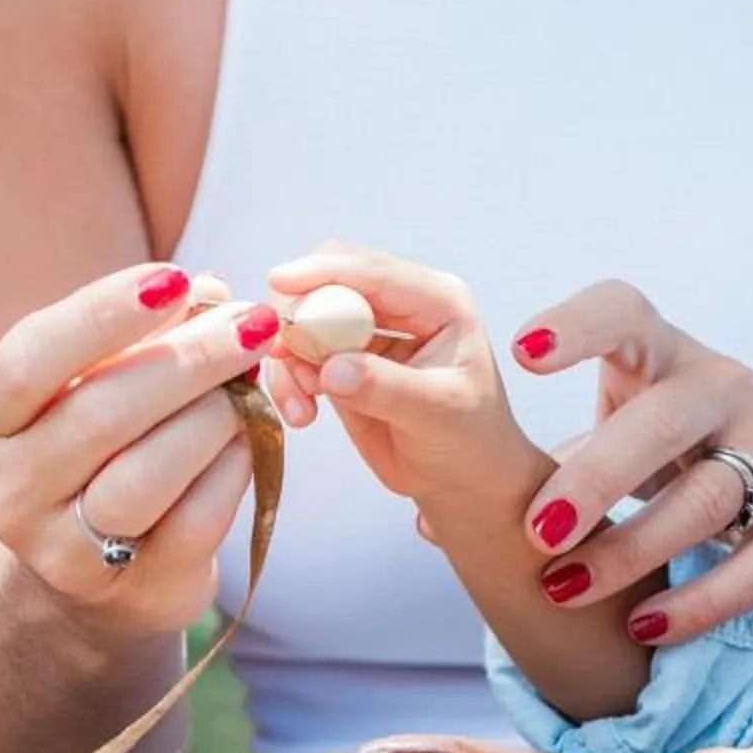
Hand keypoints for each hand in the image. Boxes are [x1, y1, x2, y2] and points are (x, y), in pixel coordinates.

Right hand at [0, 263, 284, 644]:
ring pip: (145, 476)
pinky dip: (233, 469)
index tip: (172, 278)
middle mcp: (13, 488)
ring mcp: (66, 550)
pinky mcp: (133, 591)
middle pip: (100, 414)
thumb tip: (214, 291)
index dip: (100, 314)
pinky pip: (194, 522)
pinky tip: (254, 436)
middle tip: (251, 323)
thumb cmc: (102, 452)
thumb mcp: (103, 386)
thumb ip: (150, 336)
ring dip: (213, 417)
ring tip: (251, 382)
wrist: (94, 581)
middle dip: (188, 359)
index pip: (29, 359)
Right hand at [260, 244, 546, 531]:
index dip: (323, 272)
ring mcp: (368, 332)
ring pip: (306, 321)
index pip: (372, 271)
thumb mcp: (437, 413)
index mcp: (436, 300)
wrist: (464, 481)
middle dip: (298, 316)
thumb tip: (330, 368)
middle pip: (328, 282)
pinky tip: (304, 413)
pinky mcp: (343, 361)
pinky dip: (290, 378)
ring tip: (300, 407)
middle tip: (281, 359)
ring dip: (289, 358)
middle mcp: (399, 306)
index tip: (280, 284)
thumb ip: (384, 387)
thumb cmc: (471, 441)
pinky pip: (300, 355)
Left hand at [512, 282, 752, 643]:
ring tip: (566, 590)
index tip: (520, 352)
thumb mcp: (622, 422)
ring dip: (632, 551)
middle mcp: (726, 386)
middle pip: (664, 421)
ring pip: (707, 497)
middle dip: (596, 477)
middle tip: (536, 531)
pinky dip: (700, 601)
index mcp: (667, 353)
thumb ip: (543, 462)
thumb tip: (427, 522)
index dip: (576, 326)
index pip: (624, 315)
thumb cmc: (679, 440)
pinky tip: (645, 626)